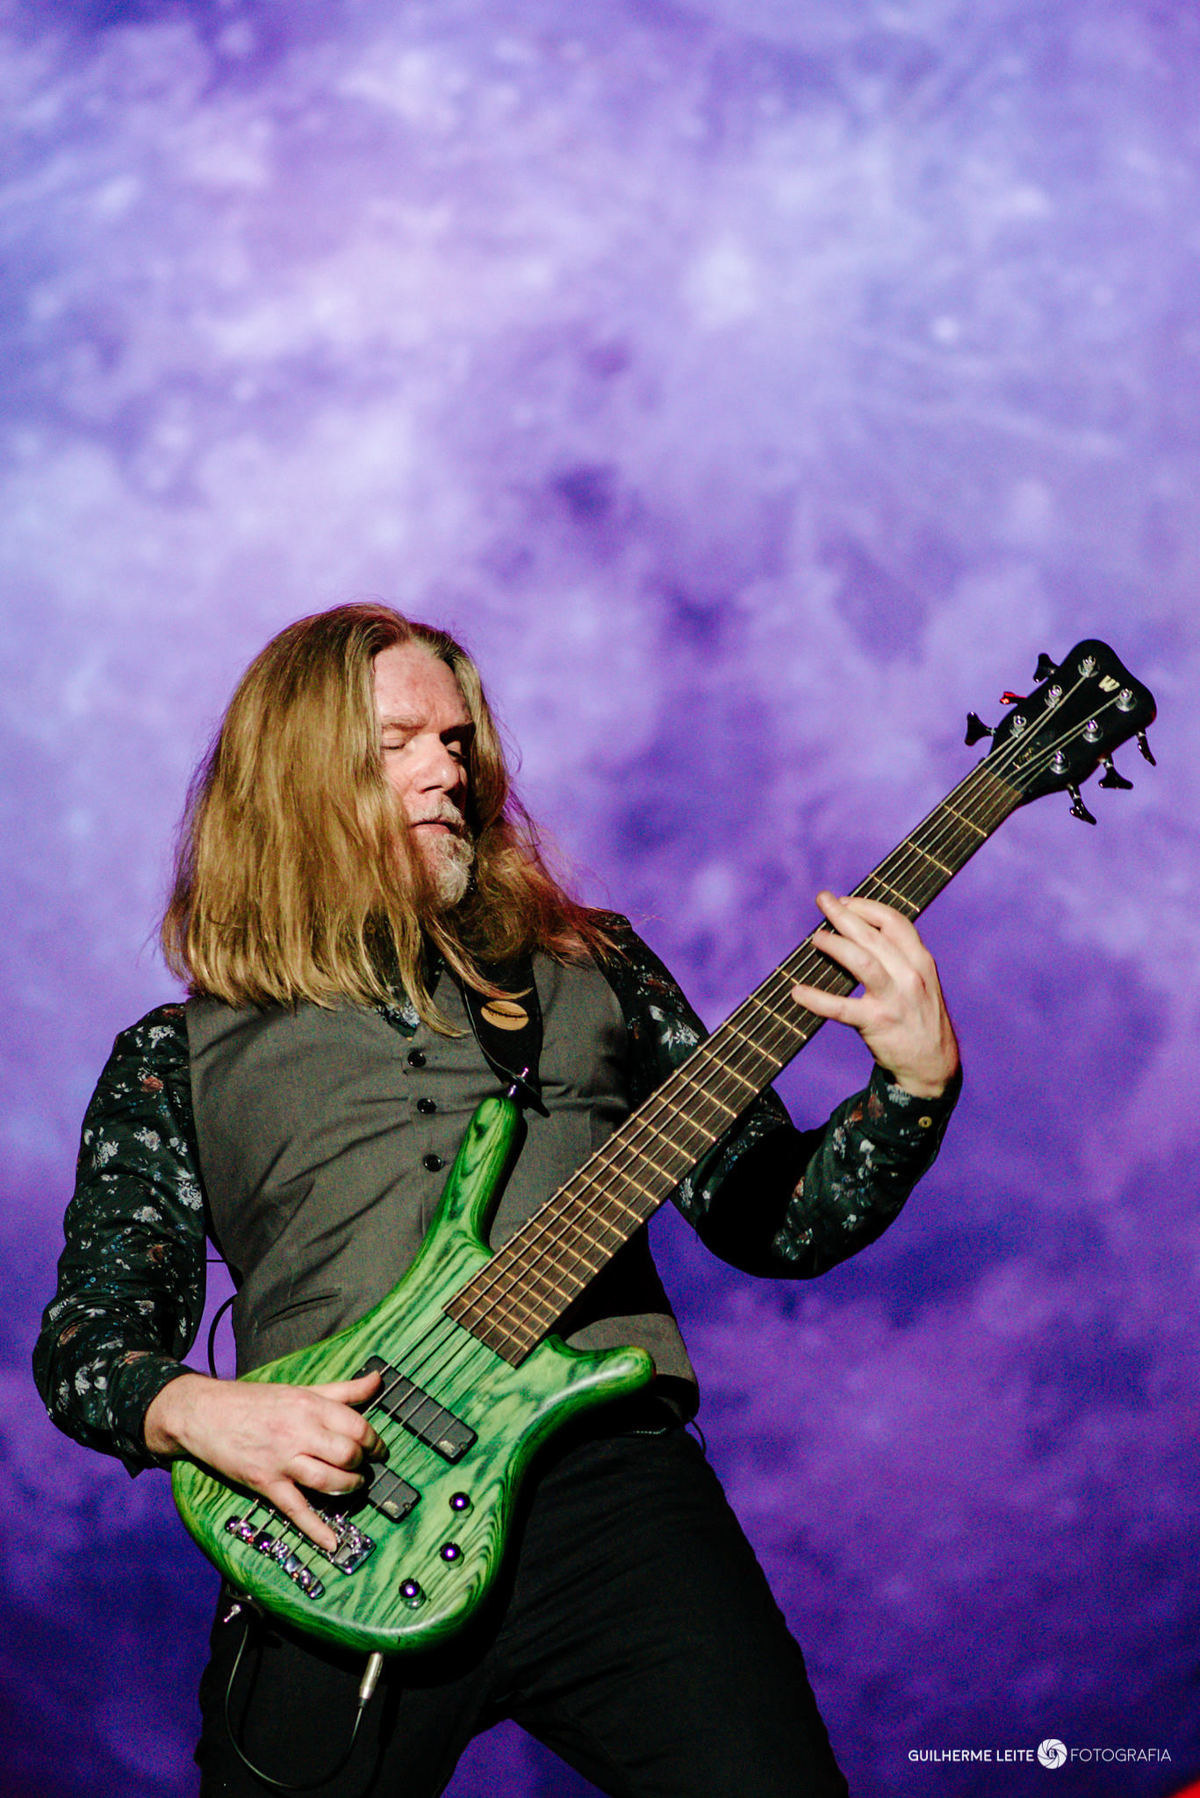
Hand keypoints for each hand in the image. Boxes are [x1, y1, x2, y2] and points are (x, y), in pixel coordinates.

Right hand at [144, 1368, 385, 1553]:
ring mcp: (282, 1460)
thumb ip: (342, 1389)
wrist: (205, 1413)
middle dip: (362, 1464)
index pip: (357, 1426)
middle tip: (364, 1467)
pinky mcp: (265, 1482)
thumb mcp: (301, 1390)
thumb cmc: (255, 1401)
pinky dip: (315, 1529)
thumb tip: (378, 1379)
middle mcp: (300, 1432)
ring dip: (348, 1487)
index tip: (377, 1449)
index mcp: (311, 1406)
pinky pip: (295, 1509)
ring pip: (328, 1480)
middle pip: (347, 1454)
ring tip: (353, 1486)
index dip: (374, 1441)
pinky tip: (332, 1543)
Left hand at [790, 891, 959, 1098]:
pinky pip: (841, 1008)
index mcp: (921, 961)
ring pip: (861, 961)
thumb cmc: (919, 1018)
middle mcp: (910, 975)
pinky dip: (817, 999)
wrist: (933, 1065)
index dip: (866, 907)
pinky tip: (799, 993)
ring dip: (835, 945)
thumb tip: (859, 931)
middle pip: (873, 935)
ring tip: (816, 939)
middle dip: (844, 914)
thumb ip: (899, 958)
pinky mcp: (878, 1023)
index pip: (894, 921)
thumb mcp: (921, 981)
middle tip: (822, 900)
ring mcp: (895, 999)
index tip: (845, 901)